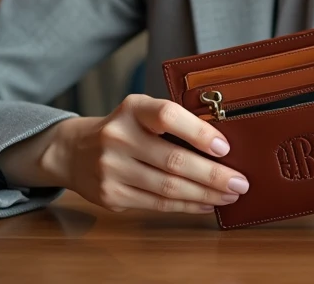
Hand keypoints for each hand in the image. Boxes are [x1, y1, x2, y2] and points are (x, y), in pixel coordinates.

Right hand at [0, 94, 249, 213]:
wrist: (74, 151)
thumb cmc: (124, 128)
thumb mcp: (142, 112)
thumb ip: (173, 123)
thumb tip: (222, 146)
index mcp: (132, 108)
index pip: (168, 116)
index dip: (199, 133)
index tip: (225, 147)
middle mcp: (118, 137)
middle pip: (174, 160)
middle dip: (213, 174)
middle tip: (240, 182)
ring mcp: (112, 169)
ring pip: (168, 187)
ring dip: (205, 194)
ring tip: (229, 195)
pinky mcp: (111, 196)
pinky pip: (157, 204)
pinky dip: (186, 205)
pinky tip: (206, 203)